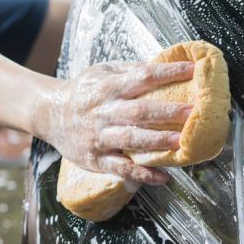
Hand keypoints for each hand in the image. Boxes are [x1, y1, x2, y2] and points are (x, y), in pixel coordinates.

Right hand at [42, 61, 193, 184]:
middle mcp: (104, 111)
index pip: (143, 76)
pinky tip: (163, 178)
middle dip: (168, 112)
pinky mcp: (96, 159)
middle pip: (139, 111)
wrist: (50, 114)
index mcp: (108, 87)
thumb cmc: (83, 91)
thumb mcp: (102, 71)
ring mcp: (99, 137)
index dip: (168, 73)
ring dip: (157, 142)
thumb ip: (131, 70)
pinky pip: (121, 168)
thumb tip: (165, 65)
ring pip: (131, 140)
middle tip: (193, 111)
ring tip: (180, 142)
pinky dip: (142, 174)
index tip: (192, 70)